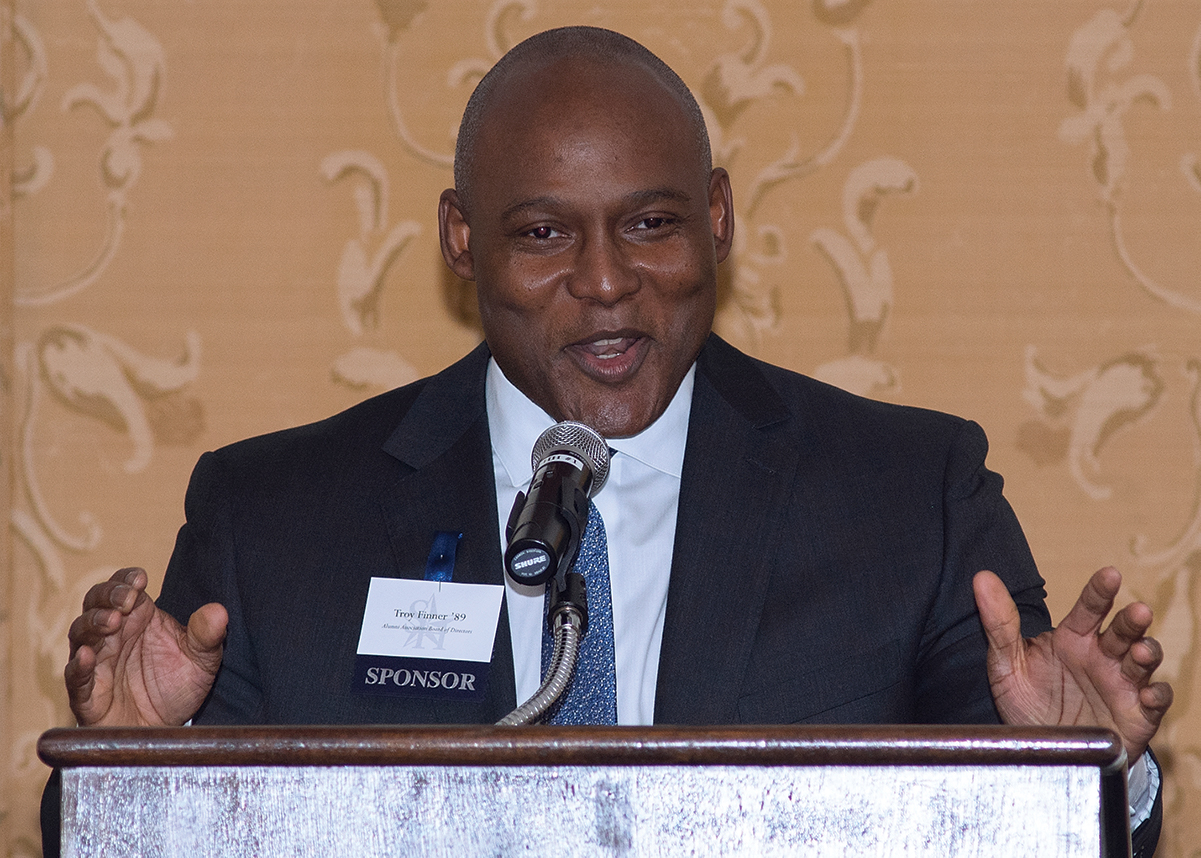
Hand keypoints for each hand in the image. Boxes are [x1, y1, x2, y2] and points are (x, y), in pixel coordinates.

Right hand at [65, 567, 227, 726]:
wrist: (166, 729)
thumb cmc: (178, 686)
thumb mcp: (202, 659)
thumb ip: (208, 634)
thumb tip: (219, 610)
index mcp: (139, 618)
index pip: (124, 588)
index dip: (126, 579)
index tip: (140, 579)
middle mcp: (113, 635)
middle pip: (96, 603)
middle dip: (107, 596)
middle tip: (125, 599)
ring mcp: (96, 662)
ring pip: (81, 633)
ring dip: (93, 623)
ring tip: (112, 620)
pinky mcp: (86, 693)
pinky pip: (75, 677)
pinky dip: (77, 666)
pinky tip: (85, 656)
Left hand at [973, 566, 1172, 763]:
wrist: (1043, 754)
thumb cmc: (1029, 702)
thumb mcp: (1007, 664)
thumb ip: (998, 623)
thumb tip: (981, 578)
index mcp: (1073, 640)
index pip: (1089, 608)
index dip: (1099, 591)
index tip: (1109, 574)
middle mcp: (1102, 658)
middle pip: (1123, 632)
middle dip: (1132, 621)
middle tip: (1137, 611)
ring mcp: (1121, 686)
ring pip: (1144, 662)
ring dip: (1147, 653)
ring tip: (1140, 652)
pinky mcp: (1135, 717)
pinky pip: (1154, 703)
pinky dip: (1156, 696)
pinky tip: (1149, 694)